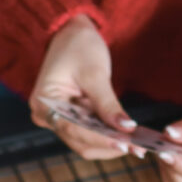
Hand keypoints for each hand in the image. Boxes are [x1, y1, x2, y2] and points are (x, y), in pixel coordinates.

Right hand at [30, 16, 133, 159]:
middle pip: (79, 141)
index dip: (100, 139)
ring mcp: (58, 119)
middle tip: (137, 148)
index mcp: (44, 103)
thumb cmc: (78, 46)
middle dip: (108, 145)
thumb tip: (126, 128)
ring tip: (136, 145)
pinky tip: (127, 137)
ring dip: (110, 144)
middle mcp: (46, 116)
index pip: (73, 129)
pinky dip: (107, 136)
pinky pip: (89, 133)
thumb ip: (108, 104)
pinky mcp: (71, 118)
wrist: (70, 32)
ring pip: (85, 142)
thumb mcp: (94, 73)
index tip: (125, 143)